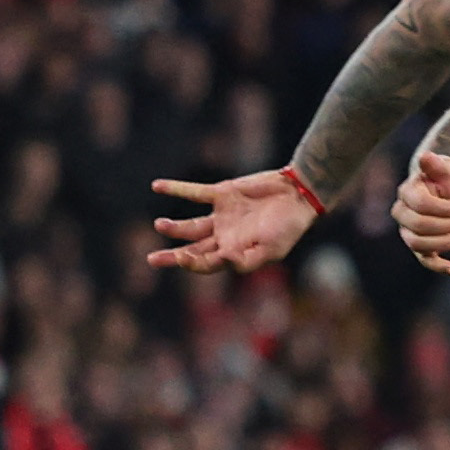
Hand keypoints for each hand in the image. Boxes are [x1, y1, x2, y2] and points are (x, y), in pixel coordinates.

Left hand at [147, 170, 318, 273]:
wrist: (298, 195)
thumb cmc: (288, 227)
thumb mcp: (273, 249)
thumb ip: (249, 259)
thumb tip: (225, 262)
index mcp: (235, 253)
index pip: (206, 263)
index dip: (192, 264)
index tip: (182, 258)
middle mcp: (225, 237)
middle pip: (193, 249)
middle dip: (173, 257)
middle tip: (152, 260)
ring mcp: (222, 215)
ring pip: (191, 225)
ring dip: (174, 227)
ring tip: (158, 225)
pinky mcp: (222, 193)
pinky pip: (194, 192)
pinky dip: (175, 189)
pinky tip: (157, 186)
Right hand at [395, 150, 449, 273]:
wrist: (446, 192)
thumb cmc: (445, 179)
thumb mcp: (445, 169)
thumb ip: (436, 165)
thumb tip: (425, 156)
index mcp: (407, 193)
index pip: (420, 204)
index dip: (445, 208)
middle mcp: (403, 214)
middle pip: (418, 227)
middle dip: (446, 226)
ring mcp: (408, 232)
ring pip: (419, 245)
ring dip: (445, 243)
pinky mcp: (420, 246)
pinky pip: (425, 261)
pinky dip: (440, 267)